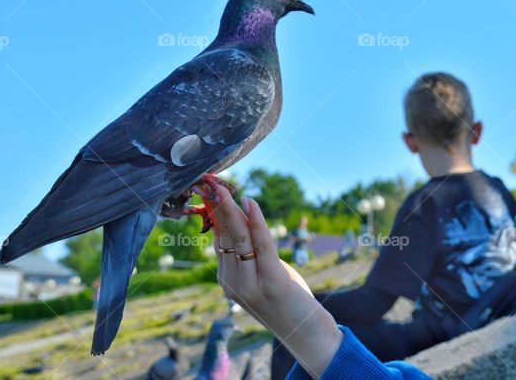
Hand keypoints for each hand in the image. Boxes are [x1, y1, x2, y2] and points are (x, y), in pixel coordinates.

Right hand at [210, 184, 342, 377]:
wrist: (304, 333)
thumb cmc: (286, 300)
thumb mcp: (261, 274)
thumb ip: (249, 252)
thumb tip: (240, 219)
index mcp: (226, 281)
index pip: (218, 240)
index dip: (215, 213)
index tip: (210, 188)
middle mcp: (232, 283)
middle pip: (224, 236)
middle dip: (219, 207)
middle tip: (212, 182)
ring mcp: (249, 285)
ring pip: (238, 238)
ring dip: (232, 210)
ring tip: (225, 188)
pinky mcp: (270, 282)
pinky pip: (261, 245)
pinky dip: (257, 221)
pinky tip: (251, 203)